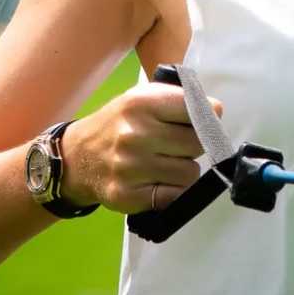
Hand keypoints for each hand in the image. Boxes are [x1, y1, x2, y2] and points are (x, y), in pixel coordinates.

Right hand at [59, 80, 222, 213]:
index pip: (196, 108)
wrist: (77, 157)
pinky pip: (175, 196)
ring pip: (190, 173)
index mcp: (140, 103)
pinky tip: (159, 181)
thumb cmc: (120, 124)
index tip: (205, 120)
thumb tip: (215, 111)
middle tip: (178, 145)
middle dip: (194, 145)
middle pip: (197, 143)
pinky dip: (174, 191)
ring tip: (166, 163)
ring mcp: (129, 167)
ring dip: (184, 170)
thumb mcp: (141, 98)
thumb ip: (179, 100)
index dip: (207, 116)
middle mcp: (134, 134)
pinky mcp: (127, 196)